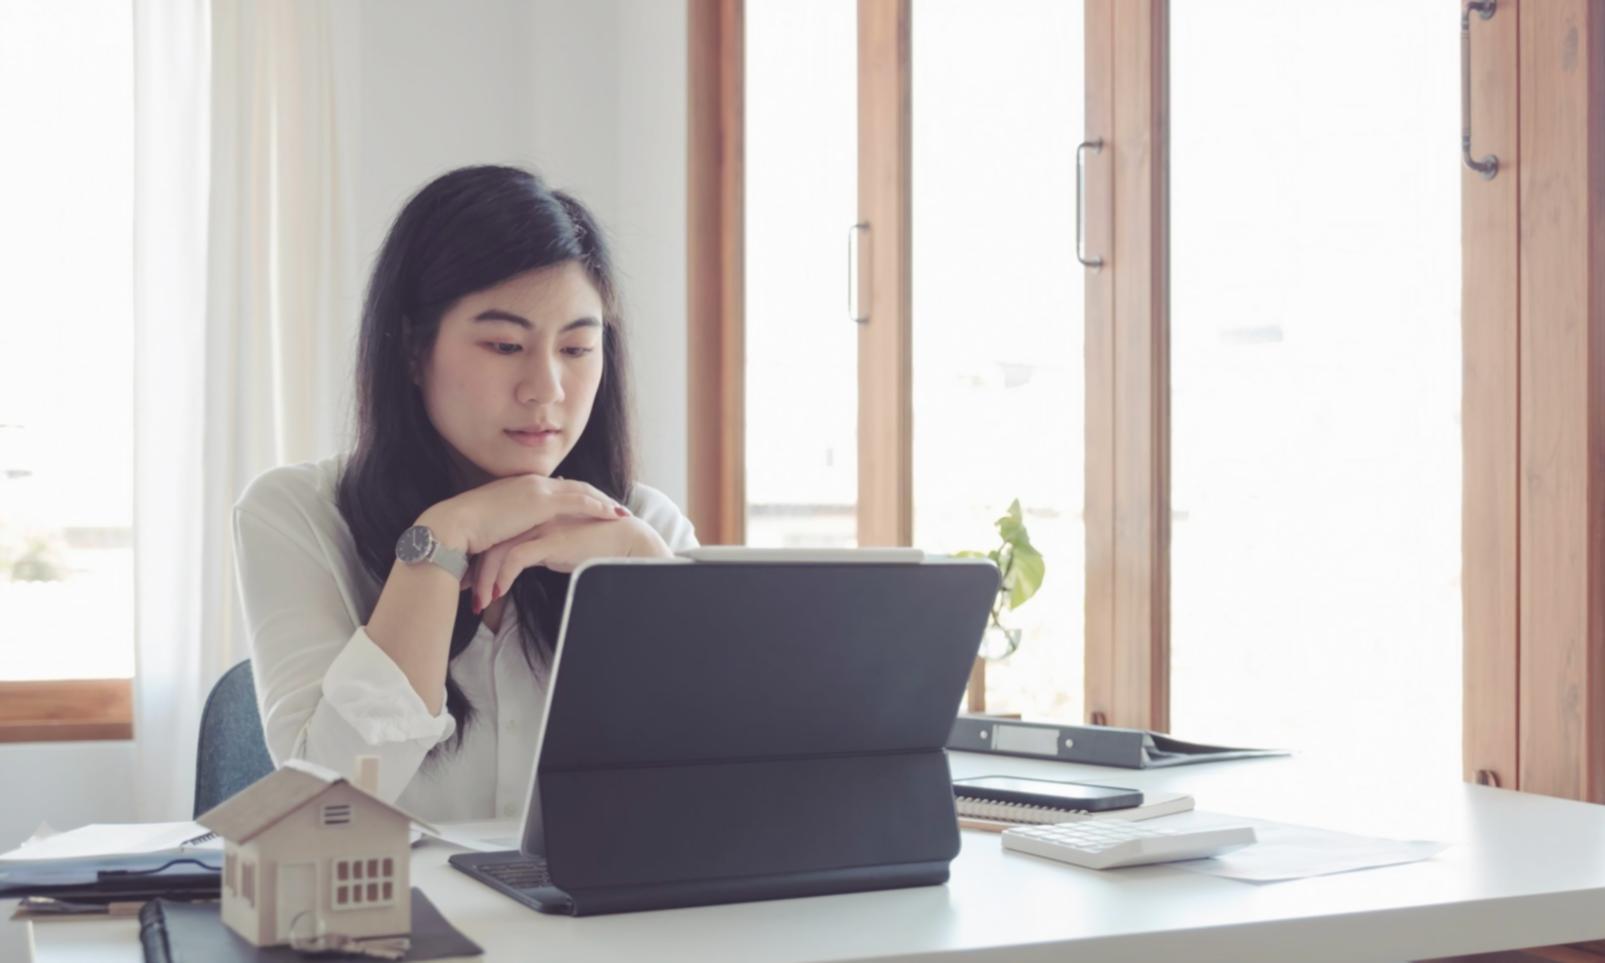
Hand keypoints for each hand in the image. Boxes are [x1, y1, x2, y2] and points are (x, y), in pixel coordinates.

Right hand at [421, 474, 628, 555]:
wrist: (453, 527)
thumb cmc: (466, 533)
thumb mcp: (493, 527)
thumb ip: (508, 528)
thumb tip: (514, 541)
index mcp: (520, 486)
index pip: (557, 488)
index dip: (578, 496)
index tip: (593, 504)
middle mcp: (531, 482)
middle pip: (575, 486)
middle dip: (597, 496)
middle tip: (615, 507)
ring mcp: (537, 489)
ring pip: (581, 491)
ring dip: (603, 502)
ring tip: (621, 513)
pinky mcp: (541, 502)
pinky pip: (579, 502)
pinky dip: (598, 508)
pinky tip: (613, 515)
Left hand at [470, 515, 671, 610]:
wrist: (624, 541)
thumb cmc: (593, 547)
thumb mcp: (556, 548)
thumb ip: (536, 549)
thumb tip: (517, 565)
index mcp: (532, 517)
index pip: (496, 536)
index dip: (479, 561)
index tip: (470, 584)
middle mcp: (533, 518)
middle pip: (491, 542)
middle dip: (475, 572)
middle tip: (468, 595)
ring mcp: (541, 526)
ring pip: (499, 550)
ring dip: (486, 579)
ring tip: (481, 603)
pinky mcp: (551, 539)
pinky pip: (516, 558)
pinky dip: (503, 576)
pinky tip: (499, 593)